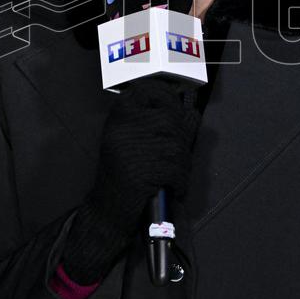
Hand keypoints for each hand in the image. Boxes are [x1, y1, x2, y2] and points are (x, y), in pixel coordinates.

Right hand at [59, 76, 201, 284]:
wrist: (108, 208)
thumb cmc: (122, 171)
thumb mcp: (131, 138)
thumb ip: (154, 121)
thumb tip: (191, 111)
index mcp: (120, 114)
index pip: (151, 91)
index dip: (168, 98)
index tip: (177, 105)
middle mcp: (125, 124)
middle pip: (171, 120)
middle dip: (180, 140)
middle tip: (176, 157)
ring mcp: (134, 145)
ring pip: (177, 146)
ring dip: (182, 164)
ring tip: (172, 175)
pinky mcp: (145, 168)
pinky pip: (177, 169)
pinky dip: (180, 181)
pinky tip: (173, 187)